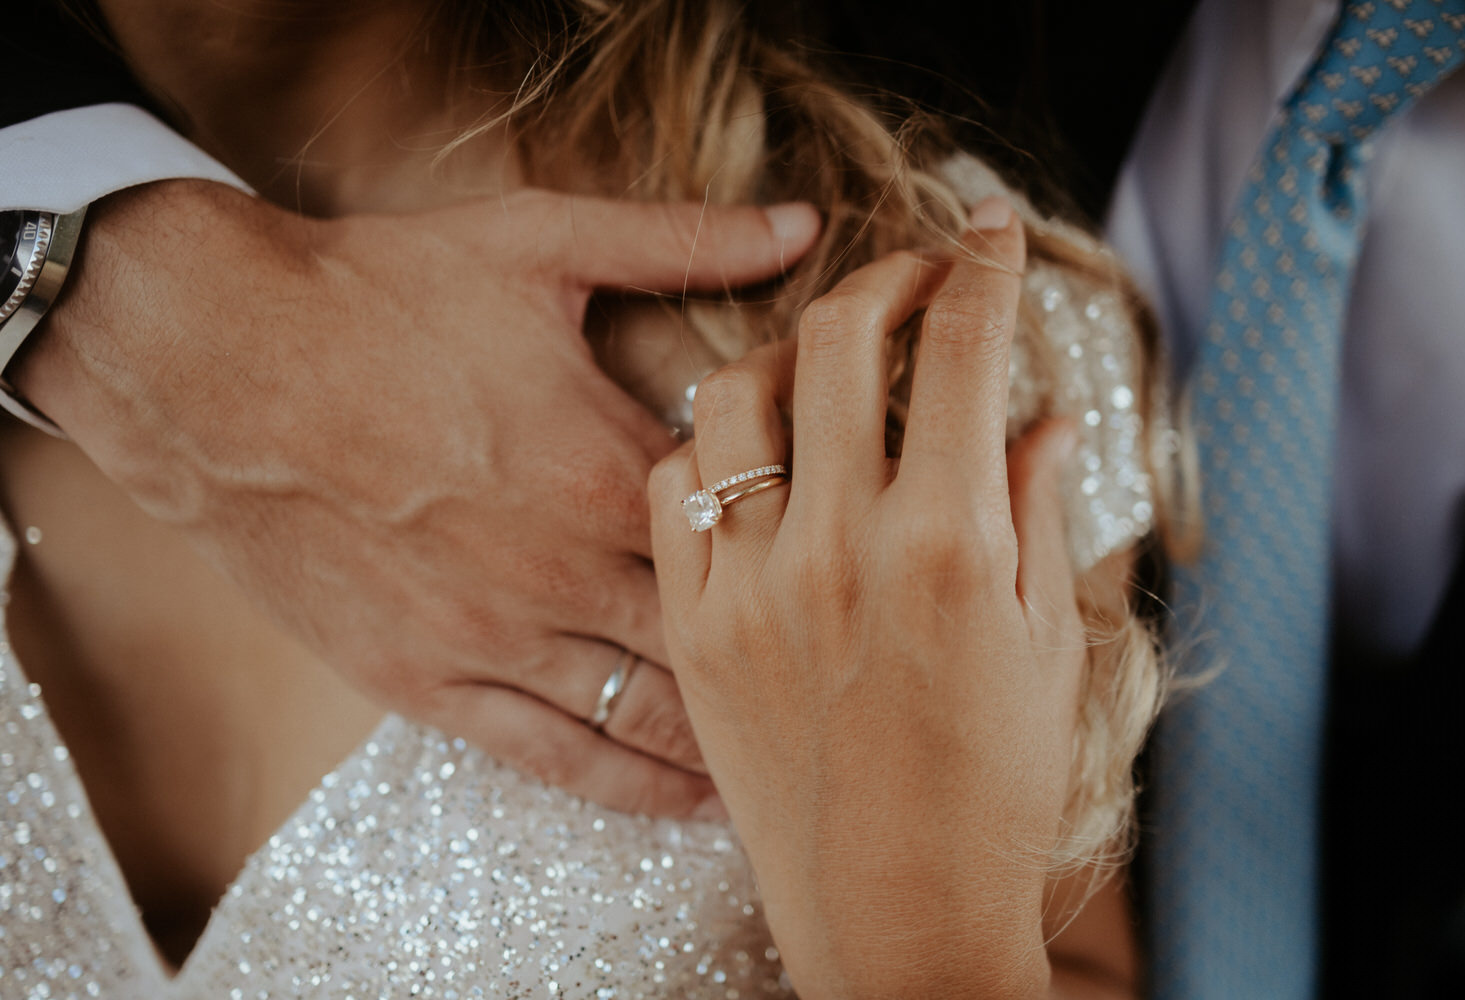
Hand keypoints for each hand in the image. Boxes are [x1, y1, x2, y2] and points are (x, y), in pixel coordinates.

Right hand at [15, 179, 817, 816]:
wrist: (210, 359)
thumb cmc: (373, 294)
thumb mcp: (536, 241)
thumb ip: (681, 239)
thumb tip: (804, 224)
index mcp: (601, 462)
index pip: (751, 529)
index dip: (820, 548)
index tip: (870, 563)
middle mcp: (559, 566)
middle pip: (719, 638)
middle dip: (798, 659)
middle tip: (869, 678)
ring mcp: (491, 636)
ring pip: (650, 715)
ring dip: (734, 737)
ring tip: (806, 750)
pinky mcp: (425, 681)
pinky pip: (553, 758)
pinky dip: (633, 787)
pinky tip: (693, 800)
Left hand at [649, 200, 1090, 995]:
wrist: (893, 918)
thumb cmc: (991, 795)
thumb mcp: (1046, 648)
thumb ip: (1038, 511)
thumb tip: (1044, 413)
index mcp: (950, 545)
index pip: (963, 352)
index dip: (984, 268)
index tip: (992, 233)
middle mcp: (841, 547)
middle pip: (839, 340)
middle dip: (885, 278)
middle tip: (911, 277)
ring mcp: (750, 585)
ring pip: (734, 394)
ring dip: (784, 350)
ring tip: (818, 361)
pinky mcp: (690, 630)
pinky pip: (671, 487)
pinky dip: (709, 446)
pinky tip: (747, 458)